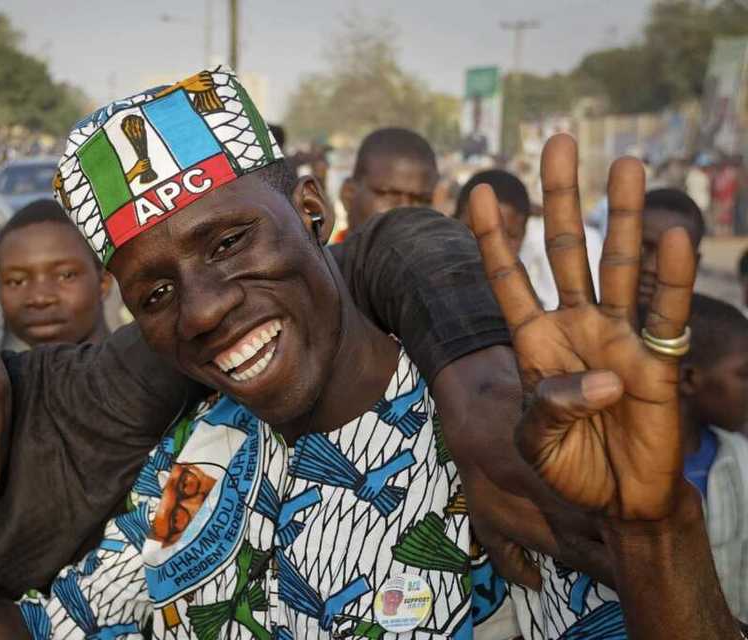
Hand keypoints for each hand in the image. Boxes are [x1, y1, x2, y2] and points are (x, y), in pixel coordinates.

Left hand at [467, 134, 694, 520]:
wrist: (620, 500)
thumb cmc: (570, 467)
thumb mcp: (535, 443)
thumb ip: (550, 408)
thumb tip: (603, 379)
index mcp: (533, 341)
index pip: (508, 278)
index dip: (495, 236)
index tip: (481, 190)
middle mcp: (574, 325)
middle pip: (565, 249)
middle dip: (560, 197)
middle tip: (559, 142)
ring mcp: (617, 336)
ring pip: (618, 264)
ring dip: (622, 217)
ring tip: (627, 164)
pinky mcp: (657, 359)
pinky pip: (665, 313)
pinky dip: (672, 278)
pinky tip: (676, 237)